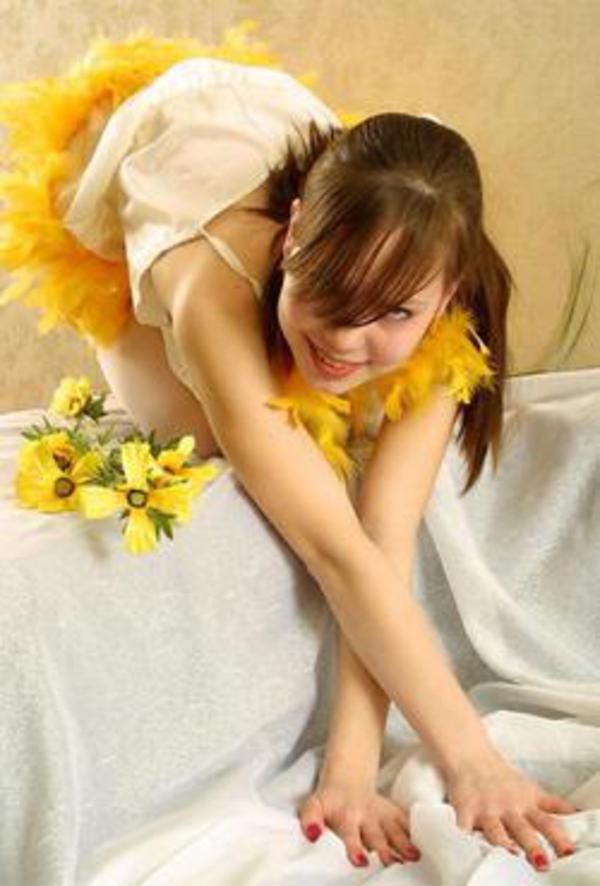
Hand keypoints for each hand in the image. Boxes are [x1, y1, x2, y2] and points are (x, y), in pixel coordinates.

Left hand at [297, 773, 420, 868]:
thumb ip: (310, 820)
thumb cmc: (329, 802)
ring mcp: (382, 813)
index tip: (361, 861)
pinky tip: (423, 846)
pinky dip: (415, 833)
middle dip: (384, 849)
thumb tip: (312, 835)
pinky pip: (406, 822)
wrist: (347, 781)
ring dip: (404, 843)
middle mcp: (367, 815)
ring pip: (395, 829)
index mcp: (347, 816)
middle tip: (391, 863)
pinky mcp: (393, 812)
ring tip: (414, 857)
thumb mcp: (313, 806)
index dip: (355, 847)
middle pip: (377, 835)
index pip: (351, 833)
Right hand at [444, 748, 578, 869]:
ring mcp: (486, 811)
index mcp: (526, 805)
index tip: (567, 853)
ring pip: (495, 831)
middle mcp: (508, 809)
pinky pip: (464, 829)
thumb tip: (577, 814)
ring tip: (510, 852)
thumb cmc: (502, 777)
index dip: (559, 838)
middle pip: (523, 830)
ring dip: (503, 843)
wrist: (469, 756)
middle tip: (541, 862)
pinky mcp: (464, 812)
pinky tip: (469, 846)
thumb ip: (552, 805)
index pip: (547, 823)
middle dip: (533, 847)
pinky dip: (466, 839)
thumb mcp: (531, 790)